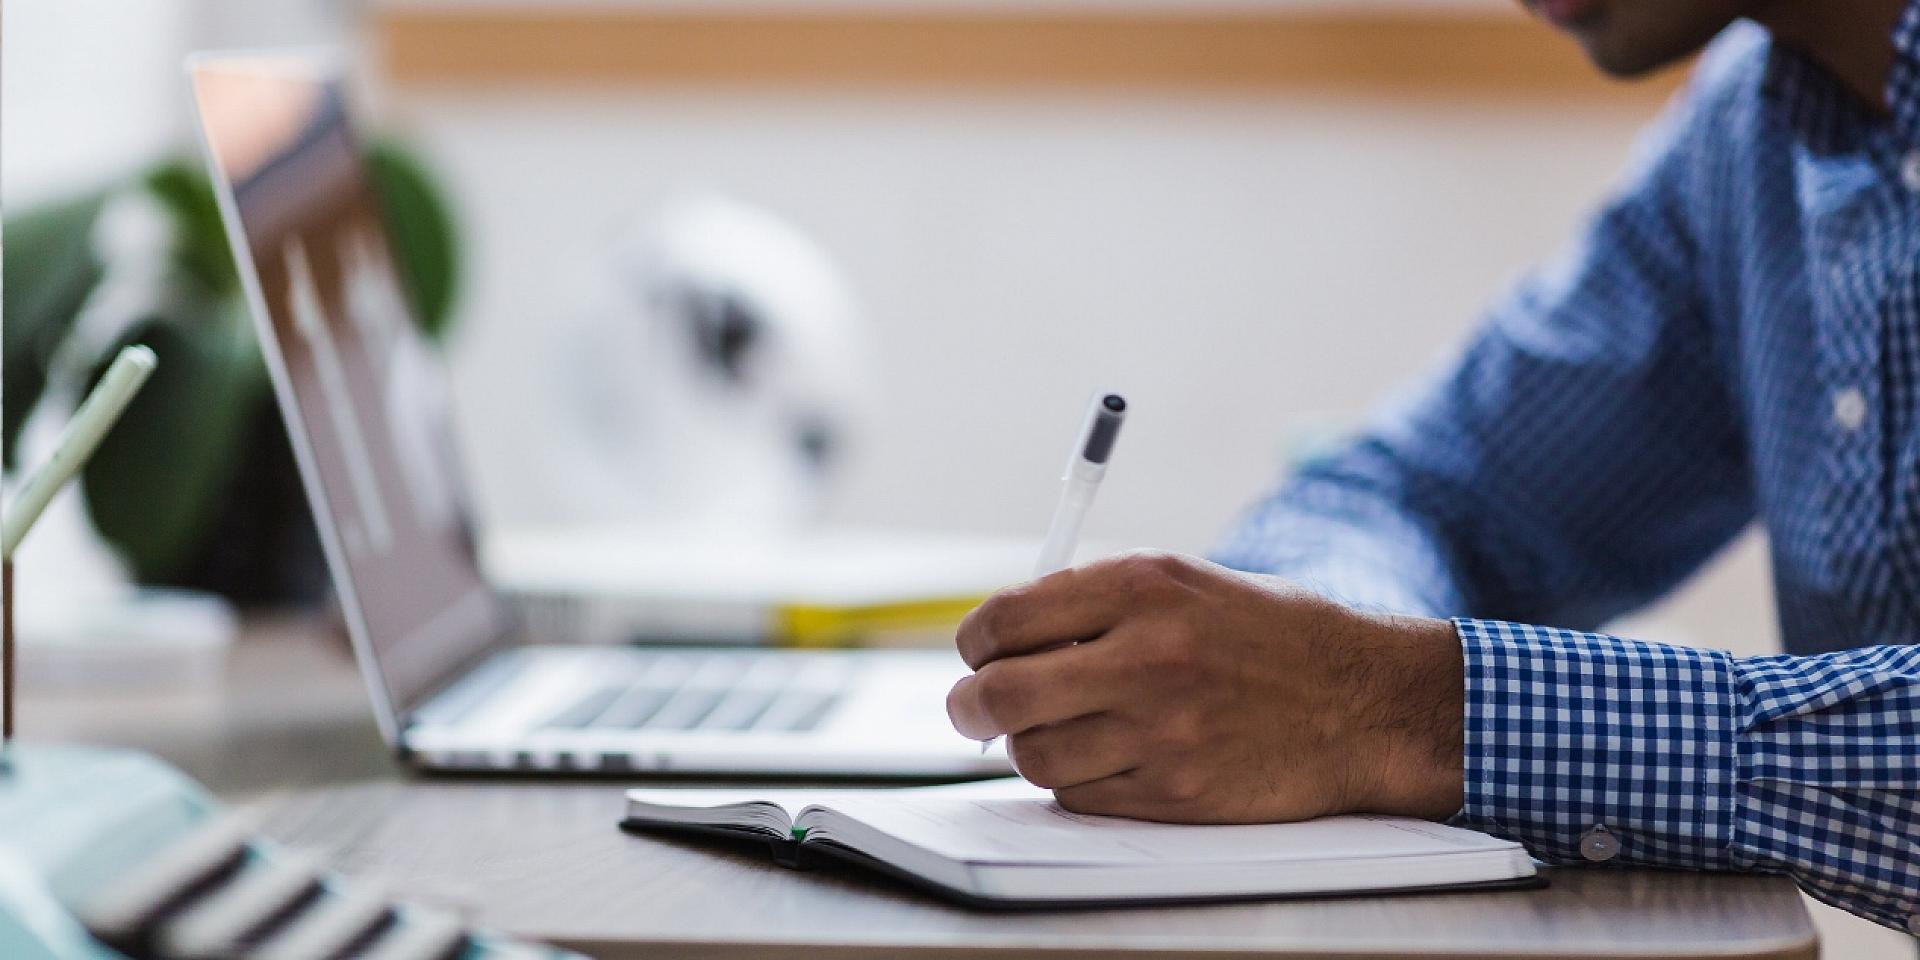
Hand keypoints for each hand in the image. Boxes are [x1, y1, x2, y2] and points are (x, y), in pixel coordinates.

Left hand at [946, 551, 1463, 822]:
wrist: (1363, 702)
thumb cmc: (1268, 636)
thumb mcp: (1185, 584)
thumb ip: (1094, 603)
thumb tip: (1000, 640)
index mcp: (1143, 586)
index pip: (1006, 619)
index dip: (975, 642)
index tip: (977, 653)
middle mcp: (1147, 655)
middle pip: (1000, 694)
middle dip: (970, 705)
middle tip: (972, 709)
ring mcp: (1161, 730)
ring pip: (1033, 755)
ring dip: (1031, 746)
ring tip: (1060, 730)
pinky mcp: (1175, 792)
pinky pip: (1079, 796)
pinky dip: (1077, 782)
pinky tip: (1109, 757)